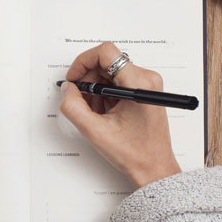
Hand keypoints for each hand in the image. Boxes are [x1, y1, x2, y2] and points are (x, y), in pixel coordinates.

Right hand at [60, 42, 180, 187]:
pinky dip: (105, 94)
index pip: (106, 52)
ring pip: (110, 73)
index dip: (83, 62)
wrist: (154, 169)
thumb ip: (74, 106)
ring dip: (96, 89)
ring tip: (96, 112)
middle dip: (89, 80)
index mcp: (139, 83)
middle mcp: (146, 78)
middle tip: (81, 100)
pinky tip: (105, 113)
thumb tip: (67, 89)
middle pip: (106, 62)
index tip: (74, 78)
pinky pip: (117, 81)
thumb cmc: (135, 153)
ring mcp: (146, 84)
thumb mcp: (95, 131)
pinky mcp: (144, 90)